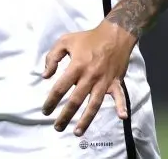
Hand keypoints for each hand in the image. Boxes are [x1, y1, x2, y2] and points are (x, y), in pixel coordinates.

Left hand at [41, 20, 137, 135]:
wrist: (114, 35)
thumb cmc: (87, 38)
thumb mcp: (64, 41)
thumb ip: (52, 57)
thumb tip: (45, 76)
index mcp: (76, 66)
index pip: (60, 88)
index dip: (51, 100)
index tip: (45, 110)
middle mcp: (90, 77)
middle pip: (76, 101)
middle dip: (65, 116)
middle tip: (57, 127)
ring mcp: (104, 81)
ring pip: (94, 105)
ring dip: (86, 120)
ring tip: (77, 132)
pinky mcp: (116, 82)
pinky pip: (120, 96)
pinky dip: (122, 106)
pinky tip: (122, 117)